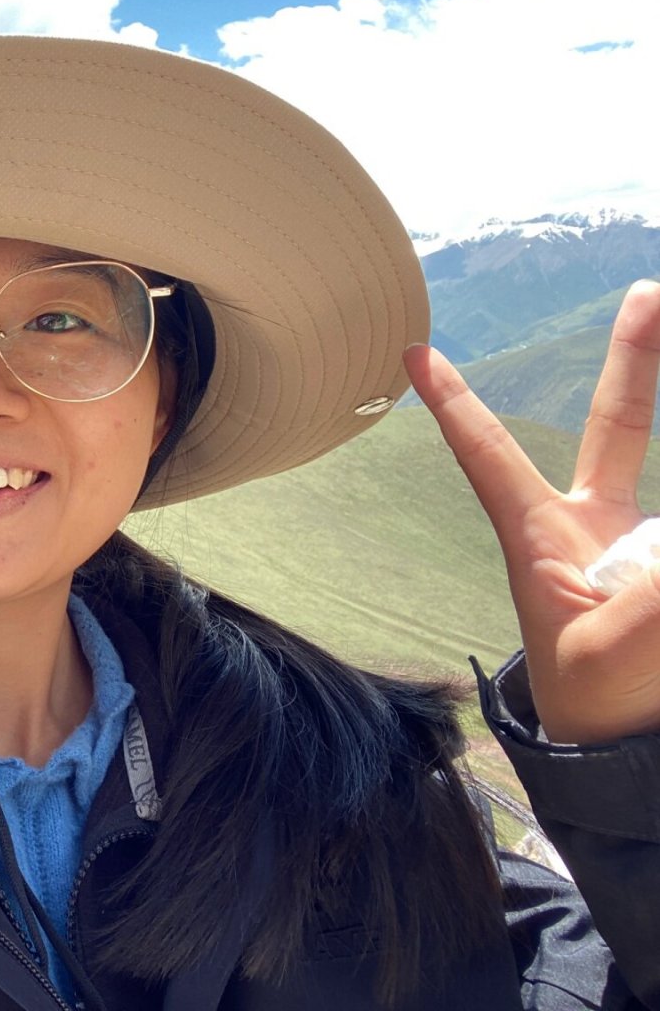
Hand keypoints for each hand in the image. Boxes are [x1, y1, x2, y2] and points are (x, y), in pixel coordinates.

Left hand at [405, 280, 659, 744]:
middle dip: (639, 359)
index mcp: (543, 538)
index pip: (487, 456)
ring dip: (654, 452)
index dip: (454, 404)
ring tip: (645, 586)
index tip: (410, 351)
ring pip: (653, 476)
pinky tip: (656, 580)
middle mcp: (592, 528)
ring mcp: (644, 546)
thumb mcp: (608, 652)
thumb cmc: (593, 703)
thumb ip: (649, 601)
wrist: (630, 753)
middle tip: (649, 292)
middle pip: (617, 425)